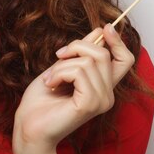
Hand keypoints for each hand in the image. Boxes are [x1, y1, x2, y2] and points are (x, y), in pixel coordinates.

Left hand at [13, 24, 134, 149]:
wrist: (28, 126)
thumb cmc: (42, 100)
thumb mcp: (63, 67)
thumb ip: (81, 53)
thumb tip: (99, 31)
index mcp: (103, 86)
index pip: (125, 60)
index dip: (118, 41)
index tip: (105, 27)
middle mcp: (107, 95)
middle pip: (103, 53)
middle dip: (76, 47)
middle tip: (58, 57)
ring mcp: (101, 101)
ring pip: (88, 61)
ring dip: (62, 64)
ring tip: (51, 78)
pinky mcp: (90, 104)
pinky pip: (79, 72)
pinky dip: (60, 72)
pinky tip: (51, 84)